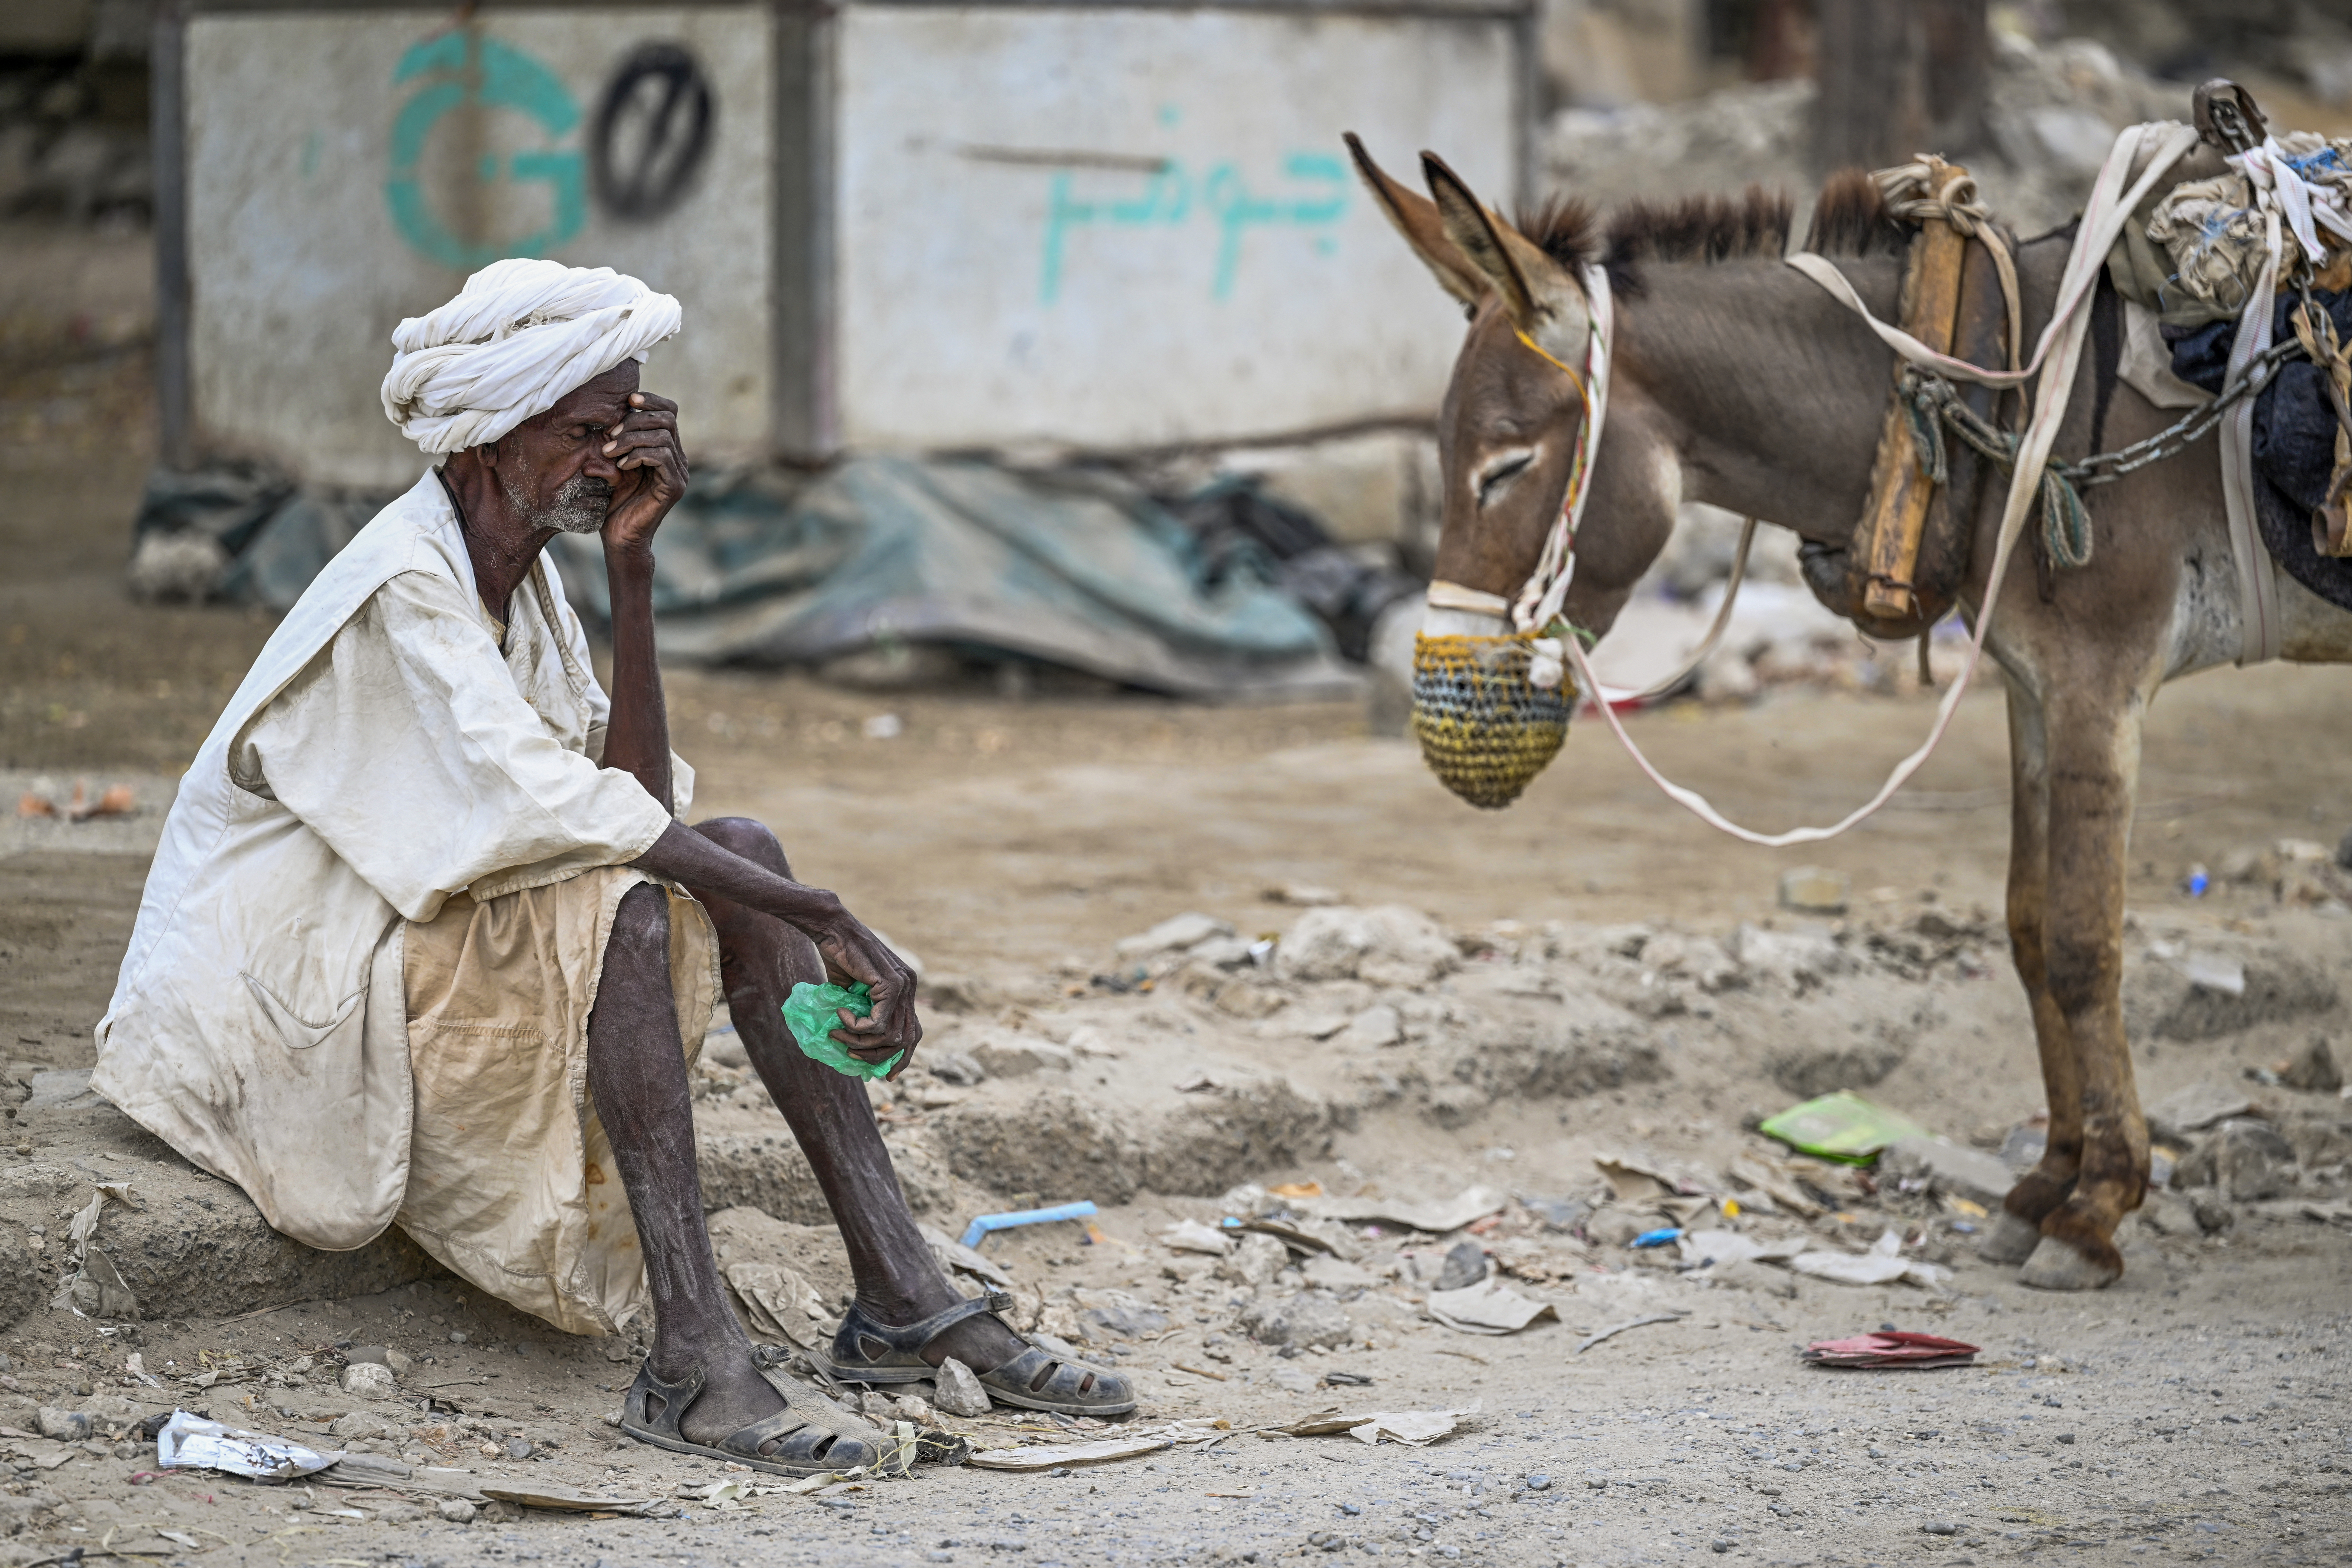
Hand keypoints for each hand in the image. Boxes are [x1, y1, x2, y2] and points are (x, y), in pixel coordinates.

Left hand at [601, 391, 687, 553]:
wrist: (619, 537)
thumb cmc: (613, 500)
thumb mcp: (613, 461)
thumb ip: (618, 438)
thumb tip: (610, 408)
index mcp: (666, 448)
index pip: (668, 412)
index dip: (651, 400)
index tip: (628, 399)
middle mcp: (678, 458)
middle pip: (667, 419)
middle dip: (635, 420)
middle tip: (611, 434)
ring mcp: (679, 473)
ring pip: (663, 436)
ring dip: (631, 439)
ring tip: (610, 452)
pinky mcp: (674, 487)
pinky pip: (662, 456)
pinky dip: (639, 455)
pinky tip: (622, 466)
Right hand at [810, 912, 922, 1079]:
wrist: (832, 929)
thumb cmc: (839, 957)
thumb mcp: (853, 993)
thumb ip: (862, 1014)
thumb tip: (857, 1046)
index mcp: (905, 988)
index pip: (914, 1032)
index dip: (903, 1057)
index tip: (888, 1075)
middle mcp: (910, 987)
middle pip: (906, 1039)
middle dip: (879, 1057)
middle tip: (851, 1055)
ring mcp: (903, 985)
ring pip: (890, 1035)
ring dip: (860, 1042)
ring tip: (838, 1033)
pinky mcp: (891, 984)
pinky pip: (877, 1024)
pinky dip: (857, 1027)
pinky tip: (840, 1015)